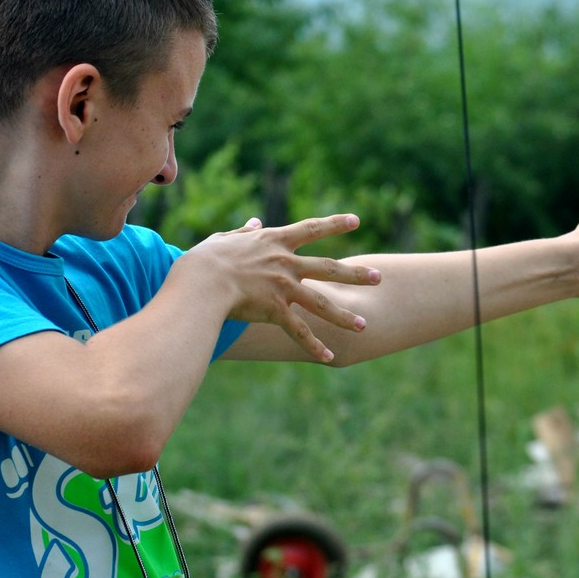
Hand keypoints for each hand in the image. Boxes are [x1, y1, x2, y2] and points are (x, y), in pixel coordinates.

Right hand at [182, 214, 381, 361]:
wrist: (200, 284)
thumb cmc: (204, 261)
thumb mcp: (223, 239)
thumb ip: (243, 232)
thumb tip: (255, 222)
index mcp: (273, 242)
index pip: (310, 229)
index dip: (334, 224)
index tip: (356, 220)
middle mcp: (285, 263)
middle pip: (329, 268)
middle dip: (356, 274)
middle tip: (379, 277)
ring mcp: (283, 287)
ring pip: (322, 303)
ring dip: (345, 316)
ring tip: (365, 325)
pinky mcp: (276, 311)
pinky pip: (299, 332)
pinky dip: (314, 345)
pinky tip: (330, 357)